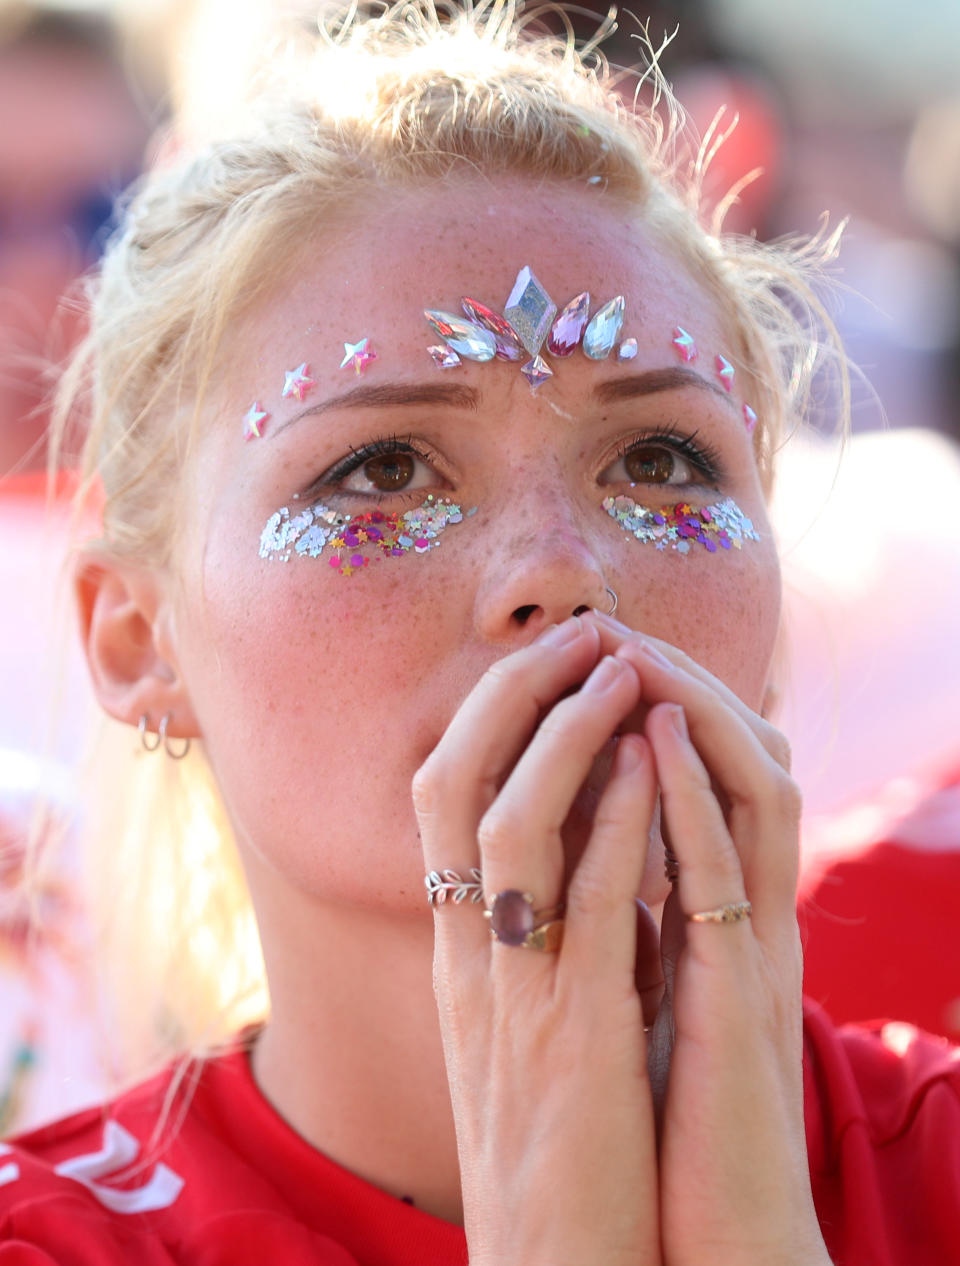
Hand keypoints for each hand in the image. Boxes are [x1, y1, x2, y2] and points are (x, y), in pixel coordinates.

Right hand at [414, 617, 661, 1265]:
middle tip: (579, 635)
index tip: (546, 659)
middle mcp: (465, 952)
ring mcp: (513, 989)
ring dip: (568, 736)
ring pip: (512, 827)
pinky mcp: (573, 1033)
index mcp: (453, 944)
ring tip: (622, 672)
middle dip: (512, 695)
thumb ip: (529, 922)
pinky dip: (618, 820)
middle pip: (453, 785)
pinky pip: (588, 904)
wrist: (552, 1254)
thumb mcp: (520, 1011)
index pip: (437, 795)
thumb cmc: (549, 1128)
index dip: (486, 711)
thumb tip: (577, 828)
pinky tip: (654, 764)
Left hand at [590, 613, 830, 1265]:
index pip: (705, 780)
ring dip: (696, 711)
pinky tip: (667, 735)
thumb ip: (630, 921)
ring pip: (752, 793)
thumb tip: (586, 852)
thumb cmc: (664, 1119)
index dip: (658, 706)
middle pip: (739, 762)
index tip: (594, 658)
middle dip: (676, 684)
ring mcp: (750, 952)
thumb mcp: (638, 995)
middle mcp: (744, 919)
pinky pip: (725, 874)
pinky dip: (698, 795)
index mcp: (712, 918)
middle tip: (613, 630)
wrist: (705, 1242)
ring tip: (639, 655)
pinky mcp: (740, 997)